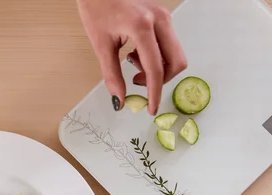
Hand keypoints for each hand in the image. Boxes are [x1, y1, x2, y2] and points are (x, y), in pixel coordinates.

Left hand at [76, 0, 187, 114]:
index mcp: (142, 26)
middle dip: (161, 80)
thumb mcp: (101, 45)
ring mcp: (164, 17)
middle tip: (137, 81)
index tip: (151, 108)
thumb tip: (119, 100)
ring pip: (174, 54)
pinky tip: (137, 51)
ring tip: (132, 61)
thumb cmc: (96, 7)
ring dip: (157, 67)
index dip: (154, 92)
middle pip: (176, 62)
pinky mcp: (163, 17)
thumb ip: (111, 75)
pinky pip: (169, 45)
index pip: (156, 68)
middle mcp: (159, 20)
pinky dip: (156, 56)